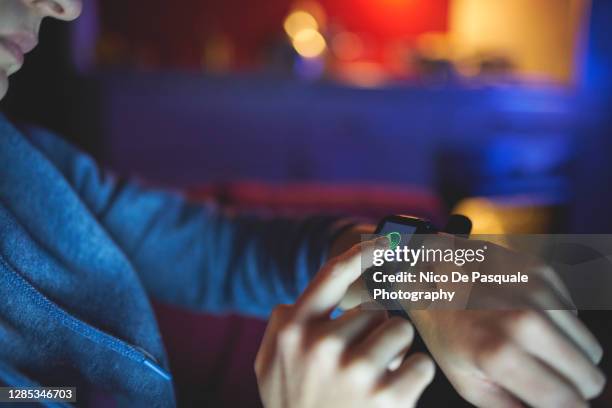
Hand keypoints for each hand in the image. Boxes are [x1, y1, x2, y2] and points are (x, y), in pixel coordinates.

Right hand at [255, 238, 434, 407]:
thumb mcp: (269, 367)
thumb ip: (281, 327)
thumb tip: (296, 298)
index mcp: (293, 330)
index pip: (333, 275)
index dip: (363, 251)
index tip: (388, 241)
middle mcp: (321, 344)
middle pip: (375, 311)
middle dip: (374, 334)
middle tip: (358, 366)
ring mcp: (353, 370)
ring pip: (400, 332)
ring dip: (394, 355)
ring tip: (373, 381)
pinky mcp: (387, 397)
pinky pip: (420, 365)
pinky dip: (413, 378)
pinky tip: (391, 397)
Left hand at [408, 235, 605, 407]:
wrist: (429, 273)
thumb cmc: (446, 330)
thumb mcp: (466, 381)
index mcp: (502, 354)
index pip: (569, 401)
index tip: (558, 405)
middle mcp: (526, 321)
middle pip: (590, 377)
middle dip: (572, 386)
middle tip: (545, 380)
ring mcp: (537, 293)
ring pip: (589, 347)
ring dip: (568, 355)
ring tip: (533, 348)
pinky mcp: (543, 273)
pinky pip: (576, 316)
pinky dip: (559, 325)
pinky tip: (527, 319)